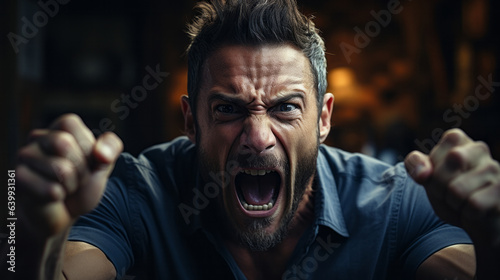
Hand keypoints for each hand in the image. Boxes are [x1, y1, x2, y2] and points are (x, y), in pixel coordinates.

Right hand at [16, 114, 122, 237]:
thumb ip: (111, 148)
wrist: (65, 213)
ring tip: (64, 187)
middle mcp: (38, 137)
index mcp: (61, 128)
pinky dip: (58, 197)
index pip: (71, 123)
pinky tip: (53, 197)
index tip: (87, 161)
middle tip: (76, 178)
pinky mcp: (19, 179)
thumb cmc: (83, 184)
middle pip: (64, 144)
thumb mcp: (104, 164)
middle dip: (80, 168)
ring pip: (60, 169)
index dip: (86, 147)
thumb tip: (101, 153)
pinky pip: (51, 190)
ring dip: (71, 185)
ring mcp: (25, 157)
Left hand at [405, 129, 499, 246]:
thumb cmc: (451, 193)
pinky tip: (477, 210)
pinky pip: (474, 205)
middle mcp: (478, 148)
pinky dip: (469, 214)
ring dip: (454, 204)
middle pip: (440, 173)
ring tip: (464, 202)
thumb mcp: (427, 178)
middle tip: (450, 194)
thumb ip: (416, 166)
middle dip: (438, 191)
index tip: (438, 179)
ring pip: (456, 191)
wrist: (479, 218)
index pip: (427, 159)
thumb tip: (422, 173)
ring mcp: (494, 168)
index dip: (428, 177)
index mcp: (456, 140)